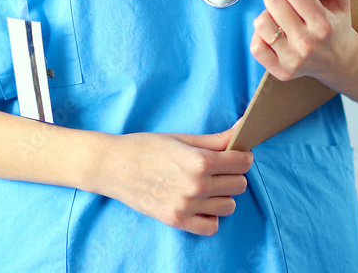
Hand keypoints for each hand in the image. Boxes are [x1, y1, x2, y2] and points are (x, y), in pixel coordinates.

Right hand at [100, 127, 253, 235]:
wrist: (114, 166)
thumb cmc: (147, 146)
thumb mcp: (182, 138)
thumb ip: (215, 139)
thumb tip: (241, 130)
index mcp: (199, 160)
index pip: (242, 163)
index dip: (243, 156)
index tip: (237, 154)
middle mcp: (196, 186)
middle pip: (239, 184)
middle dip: (233, 174)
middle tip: (219, 167)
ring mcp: (187, 207)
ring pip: (229, 206)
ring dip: (223, 195)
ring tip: (208, 185)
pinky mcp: (177, 221)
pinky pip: (211, 226)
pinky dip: (210, 215)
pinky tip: (200, 203)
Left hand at [250, 0, 357, 86]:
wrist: (341, 63)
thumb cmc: (337, 28)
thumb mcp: (340, 2)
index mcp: (323, 25)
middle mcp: (307, 44)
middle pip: (273, 1)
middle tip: (289, 7)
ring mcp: (293, 59)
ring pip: (261, 22)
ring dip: (268, 17)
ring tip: (281, 21)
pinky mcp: (281, 71)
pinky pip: (256, 47)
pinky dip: (260, 38)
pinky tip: (274, 35)